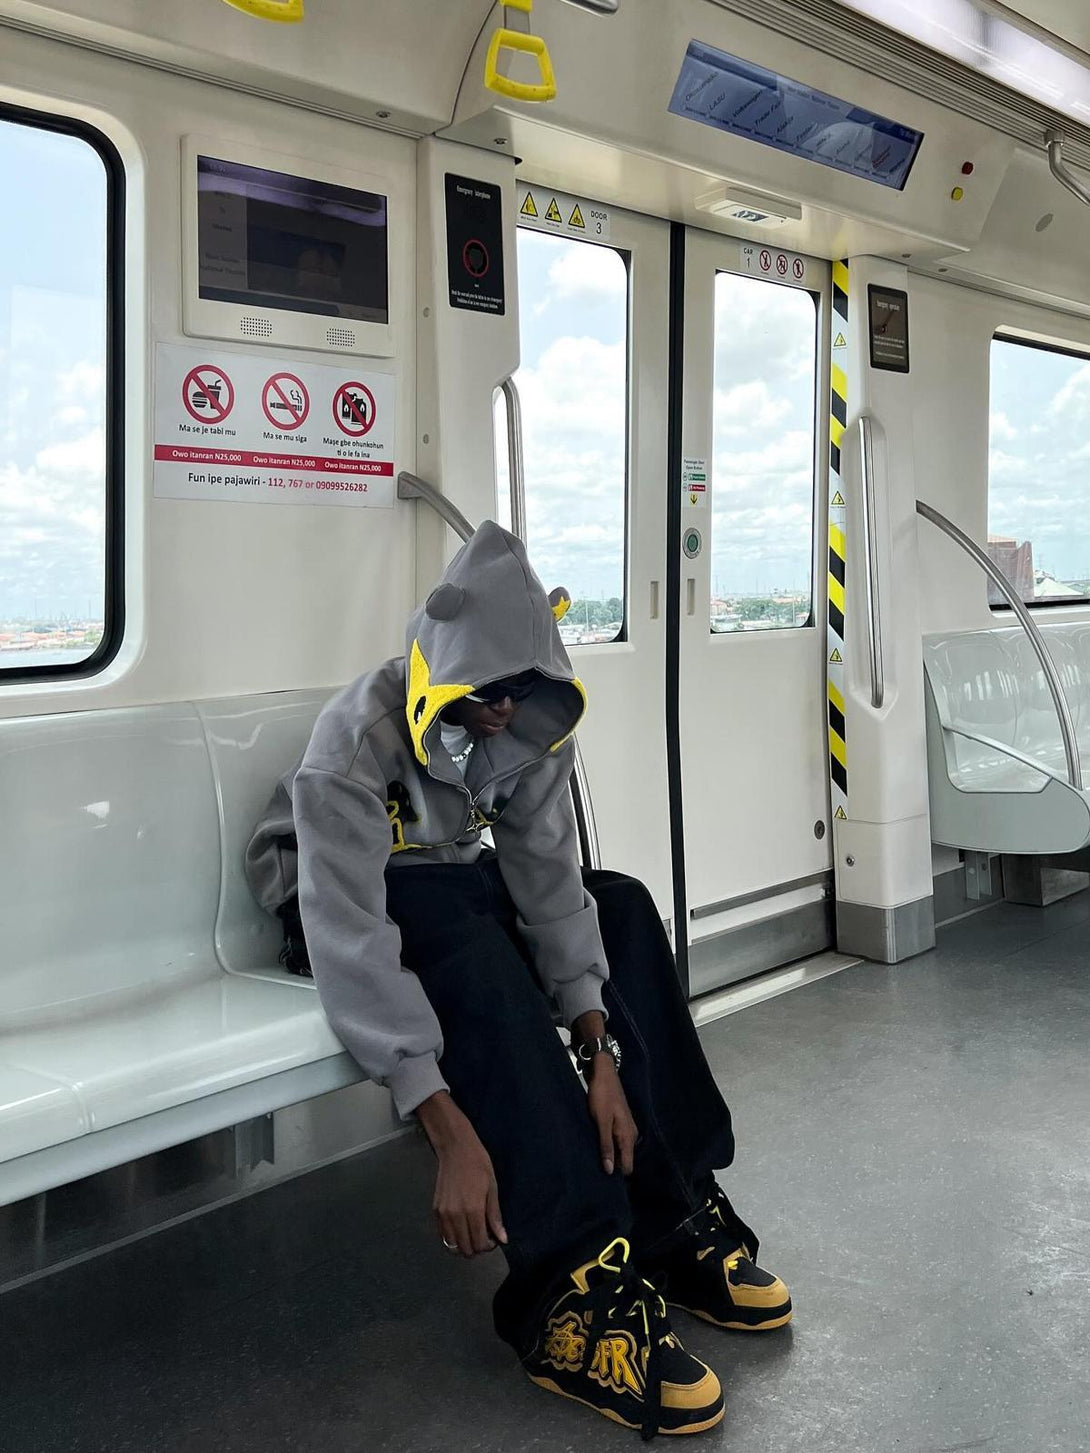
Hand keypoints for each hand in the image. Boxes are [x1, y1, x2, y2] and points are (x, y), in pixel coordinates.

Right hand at [417, 1091, 507, 1257]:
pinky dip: (452, 1238)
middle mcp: (455, 1216)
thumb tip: (503, 1239)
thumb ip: (495, 1216)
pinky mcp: (435, 1210)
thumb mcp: (492, 1188)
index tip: (494, 1239)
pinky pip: (443, 1235)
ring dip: (463, 1245)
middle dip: (477, 1248)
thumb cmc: (479, 1165)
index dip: (489, 1246)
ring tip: (472, 1234)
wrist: (456, 1149)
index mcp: (473, 1210)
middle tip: (484, 1237)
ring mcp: (443, 1214)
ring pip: (452, 1245)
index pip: (479, 1243)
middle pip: (465, 1248)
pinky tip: (461, 1227)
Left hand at [586, 1059, 637, 1175]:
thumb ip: (606, 1145)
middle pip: (624, 1159)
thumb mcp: (601, 1121)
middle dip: (613, 1165)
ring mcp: (626, 1128)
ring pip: (620, 1150)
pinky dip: (609, 1145)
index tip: (602, 1180)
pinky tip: (597, 1145)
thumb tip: (609, 1170)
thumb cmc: (602, 1096)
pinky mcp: (620, 1122)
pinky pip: (617, 1141)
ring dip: (610, 1154)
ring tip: (593, 1158)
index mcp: (628, 1136)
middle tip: (594, 1169)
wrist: (604, 1073)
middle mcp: (631, 1134)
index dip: (617, 1174)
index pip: (628, 1166)